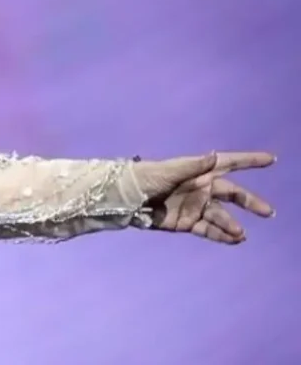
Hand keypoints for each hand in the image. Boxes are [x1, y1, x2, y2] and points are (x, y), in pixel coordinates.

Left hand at [133, 152, 275, 243]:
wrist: (126, 198)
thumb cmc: (146, 177)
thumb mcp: (169, 170)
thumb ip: (193, 166)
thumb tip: (215, 156)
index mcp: (199, 171)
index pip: (229, 163)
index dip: (249, 160)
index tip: (270, 159)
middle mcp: (202, 188)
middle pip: (232, 194)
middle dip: (250, 202)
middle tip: (268, 212)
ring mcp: (196, 206)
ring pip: (221, 216)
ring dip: (232, 224)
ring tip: (240, 233)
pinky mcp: (188, 223)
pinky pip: (209, 230)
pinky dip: (222, 236)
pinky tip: (234, 240)